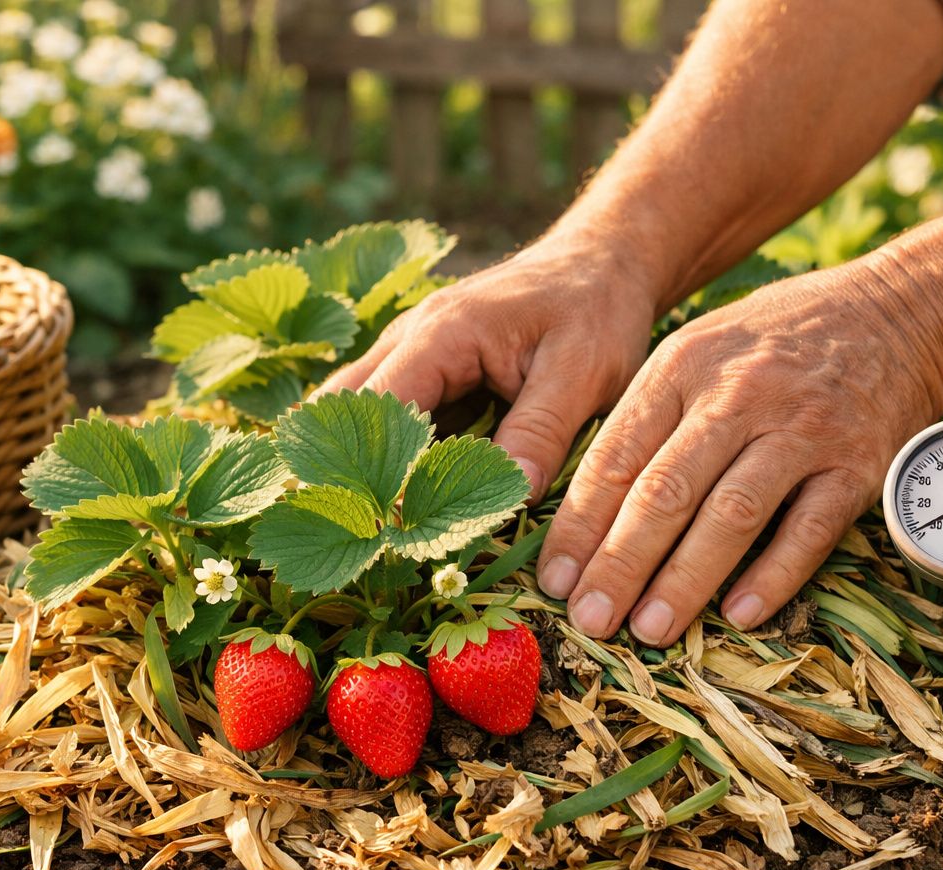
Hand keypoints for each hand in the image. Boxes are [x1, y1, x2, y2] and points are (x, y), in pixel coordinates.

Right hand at [313, 234, 657, 497]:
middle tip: (346, 532)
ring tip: (360, 527)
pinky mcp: (427, 374)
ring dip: (359, 463)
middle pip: (342, 408)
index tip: (380, 530)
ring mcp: (412, 355)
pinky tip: (397, 502)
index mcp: (441, 335)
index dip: (377, 470)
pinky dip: (389, 456)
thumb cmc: (596, 309)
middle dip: (339, 467)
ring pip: (358, 413)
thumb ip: (542, 430)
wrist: (602, 263)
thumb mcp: (583, 372)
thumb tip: (511, 496)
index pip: (381, 409)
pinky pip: (391, 418)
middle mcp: (409, 340)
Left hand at [535, 256, 942, 646]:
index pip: (616, 457)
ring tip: (649, 629)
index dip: (579, 525)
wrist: (899, 312)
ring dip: (685, 580)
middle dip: (619, 564)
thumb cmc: (775, 341)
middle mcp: (738, 396)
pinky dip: (773, 575)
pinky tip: (739, 614)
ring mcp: (801, 430)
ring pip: (731, 515)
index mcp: (682, 367)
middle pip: (665, 492)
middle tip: (588, 619)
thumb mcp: (697, 349)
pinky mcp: (858, 462)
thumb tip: (583, 506)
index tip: (553, 580)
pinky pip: (810, 529)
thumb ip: (646, 416)